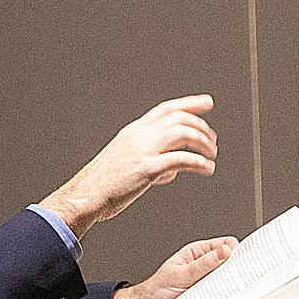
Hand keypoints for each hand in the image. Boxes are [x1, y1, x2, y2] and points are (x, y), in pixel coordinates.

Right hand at [41, 96, 217, 235]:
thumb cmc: (104, 184)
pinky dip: (199, 163)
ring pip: (183, 133)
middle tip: (213, 140)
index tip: (207, 102)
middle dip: (202, 126)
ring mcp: (143, 151)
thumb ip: (152, 161)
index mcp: (134, 131)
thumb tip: (172, 170)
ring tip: (212, 155)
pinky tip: (207, 169)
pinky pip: (180, 160)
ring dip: (203, 142)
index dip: (189, 104)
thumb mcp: (128, 163)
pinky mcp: (147, 169)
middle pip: (179, 118)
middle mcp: (139, 136)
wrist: (85, 196)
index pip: (166, 109)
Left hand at [112, 237, 237, 298]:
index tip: (242, 260)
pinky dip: (223, 298)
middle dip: (234, 270)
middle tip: (235, 278)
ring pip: (227, 280)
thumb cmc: (156, 289)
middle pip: (229, 263)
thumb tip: (224, 251)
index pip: (225, 245)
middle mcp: (204, 265)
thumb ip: (204, 264)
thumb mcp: (181, 274)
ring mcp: (206, 281)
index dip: (236, 251)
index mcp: (197, 252)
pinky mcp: (207, 296)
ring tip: (224, 290)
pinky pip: (221, 296)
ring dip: (227, 286)